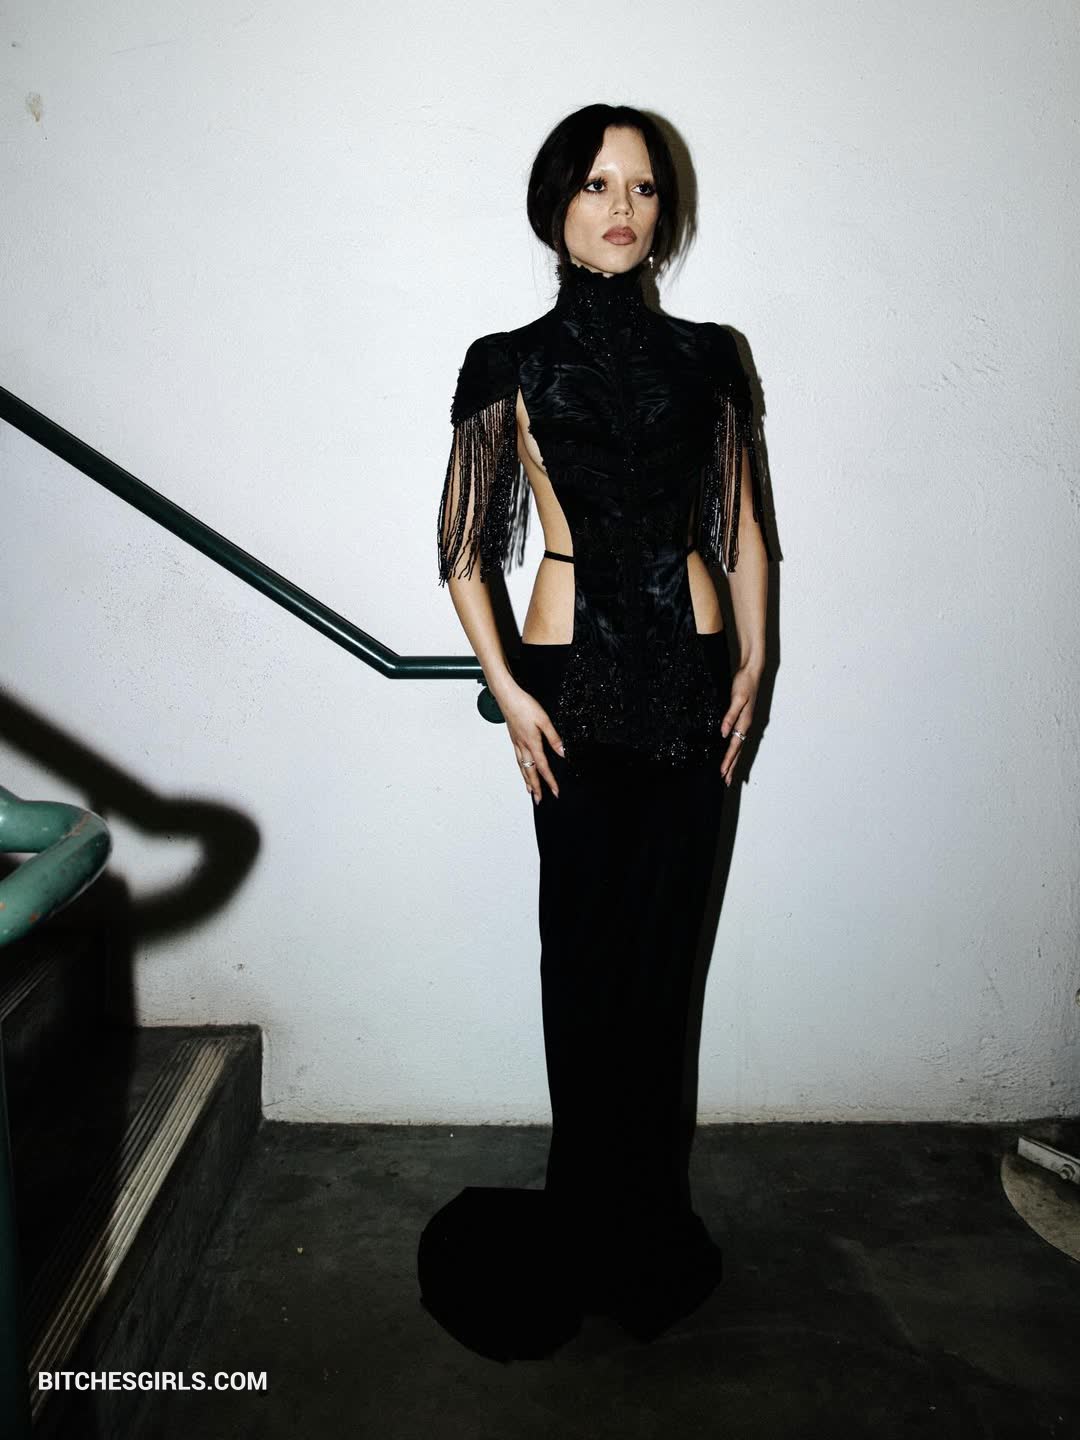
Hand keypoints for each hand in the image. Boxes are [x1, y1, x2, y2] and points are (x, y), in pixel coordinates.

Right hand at [495, 681, 563, 804]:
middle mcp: (522, 746)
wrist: (506, 697)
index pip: (543, 767)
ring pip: (522, 767)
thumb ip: (553, 737)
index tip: (555, 791)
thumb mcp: (544, 720)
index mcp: (532, 743)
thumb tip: (562, 752)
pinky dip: (521, 768)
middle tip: (539, 800)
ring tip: (530, 791)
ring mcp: (516, 743)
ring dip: (527, 780)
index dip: (550, 780)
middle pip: (530, 772)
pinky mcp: (513, 739)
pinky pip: (518, 759)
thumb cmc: (523, 705)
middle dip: (535, 787)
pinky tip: (522, 769)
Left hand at [720, 665, 759, 786]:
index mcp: (745, 722)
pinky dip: (735, 749)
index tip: (722, 773)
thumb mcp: (737, 698)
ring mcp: (745, 722)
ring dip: (734, 760)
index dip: (728, 760)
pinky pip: (739, 738)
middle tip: (727, 782)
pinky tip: (732, 753)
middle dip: (732, 766)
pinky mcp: (742, 718)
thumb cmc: (744, 683)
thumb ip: (730, 716)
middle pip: (739, 751)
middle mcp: (746, 725)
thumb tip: (724, 734)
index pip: (735, 746)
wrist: (752, 671)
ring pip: (739, 746)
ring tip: (730, 774)